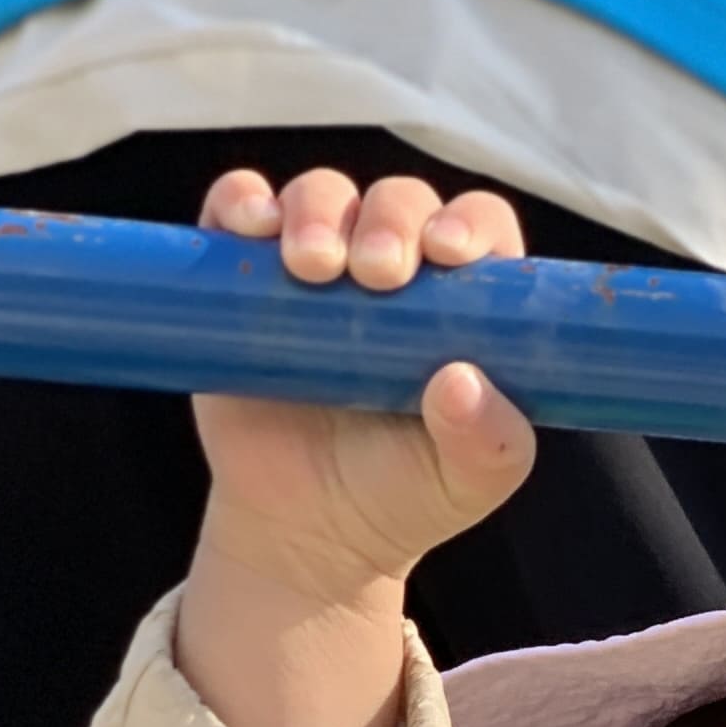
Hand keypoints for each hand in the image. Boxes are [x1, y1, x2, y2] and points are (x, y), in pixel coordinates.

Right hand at [194, 170, 533, 597]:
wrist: (306, 532)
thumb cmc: (400, 496)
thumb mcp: (465, 484)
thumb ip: (488, 442)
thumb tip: (461, 380)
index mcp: (460, 301)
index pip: (477, 228)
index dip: (468, 225)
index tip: (449, 253)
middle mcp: (393, 267)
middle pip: (399, 201)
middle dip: (390, 221)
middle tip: (377, 274)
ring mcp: (318, 263)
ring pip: (322, 194)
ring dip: (317, 212)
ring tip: (312, 269)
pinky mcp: (246, 274)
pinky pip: (238, 208)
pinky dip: (240, 202)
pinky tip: (250, 229)